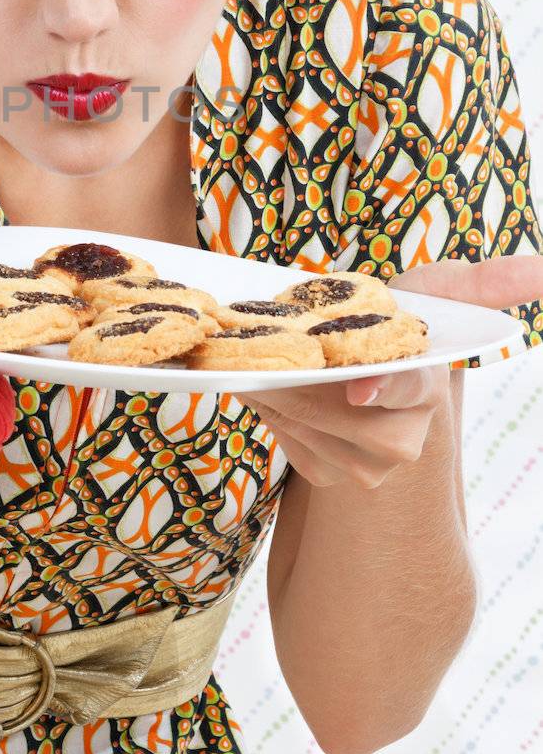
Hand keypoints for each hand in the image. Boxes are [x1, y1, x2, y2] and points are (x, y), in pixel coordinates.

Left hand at [233, 254, 542, 490]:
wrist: (370, 367)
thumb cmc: (407, 322)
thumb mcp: (443, 291)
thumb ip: (489, 281)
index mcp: (428, 385)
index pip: (411, 391)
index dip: (384, 390)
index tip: (358, 388)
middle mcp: (404, 435)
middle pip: (338, 412)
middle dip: (300, 379)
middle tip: (272, 344)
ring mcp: (366, 462)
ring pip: (304, 424)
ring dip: (275, 388)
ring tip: (265, 354)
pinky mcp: (327, 472)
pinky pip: (286, 439)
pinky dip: (268, 407)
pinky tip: (270, 382)